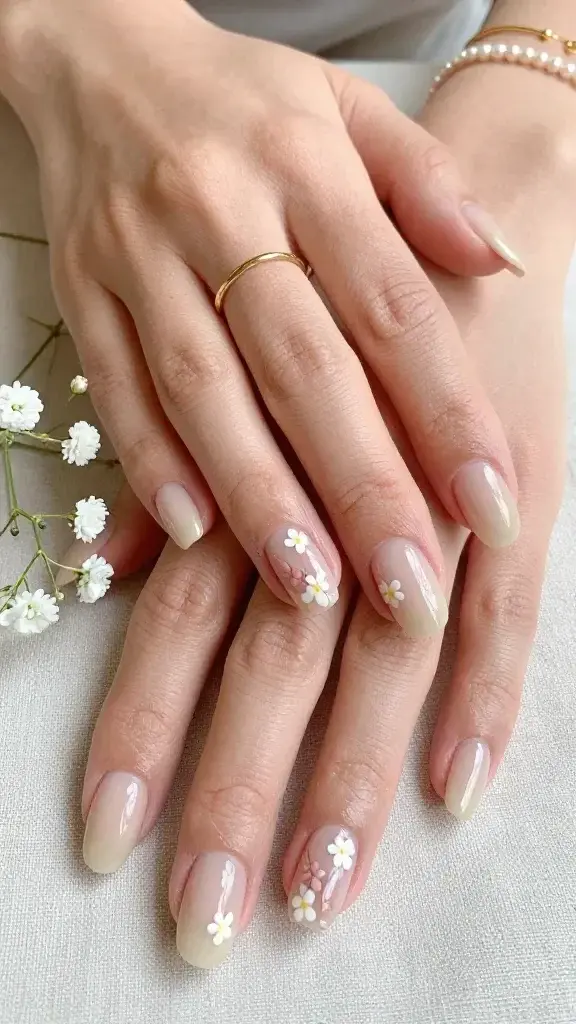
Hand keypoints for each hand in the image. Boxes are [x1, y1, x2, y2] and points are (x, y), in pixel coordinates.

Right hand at [0, 0, 522, 633]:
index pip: (393, 306)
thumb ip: (428, 184)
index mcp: (307, 165)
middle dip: (361, 487)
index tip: (491, 505)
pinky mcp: (83, 294)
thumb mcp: (349, 109)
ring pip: (205, 392)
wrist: (101, 61)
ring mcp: (140, 257)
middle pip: (302, 368)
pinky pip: (116, 387)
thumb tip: (499, 266)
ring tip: (309, 589)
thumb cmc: (247, 100)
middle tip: (409, 588)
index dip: (447, 413)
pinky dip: (151, 464)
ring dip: (258, 497)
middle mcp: (220, 211)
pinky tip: (191, 535)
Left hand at [78, 245, 564, 963]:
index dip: (143, 729)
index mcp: (255, 472)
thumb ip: (170, 477)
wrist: (458, 216)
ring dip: (348, 781)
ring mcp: (435, 505)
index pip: (181, 626)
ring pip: (380, 662)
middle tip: (204, 919)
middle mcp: (333, 500)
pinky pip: (508, 617)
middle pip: (270, 667)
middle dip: (234, 794)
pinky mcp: (520, 500)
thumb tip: (107, 568)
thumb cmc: (329, 310)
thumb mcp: (234, 374)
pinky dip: (485, 703)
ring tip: (318, 892)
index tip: (107, 835)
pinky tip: (456, 789)